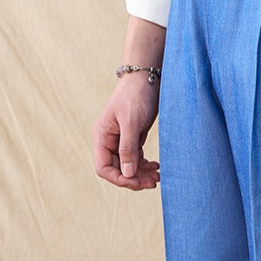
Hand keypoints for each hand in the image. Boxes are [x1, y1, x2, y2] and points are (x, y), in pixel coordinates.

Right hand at [93, 74, 160, 190]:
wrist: (146, 78)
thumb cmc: (135, 96)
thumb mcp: (131, 122)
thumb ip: (128, 148)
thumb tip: (127, 173)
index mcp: (101, 137)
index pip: (103, 168)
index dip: (119, 179)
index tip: (137, 182)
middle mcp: (109, 141)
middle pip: (118, 170)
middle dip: (134, 178)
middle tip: (154, 182)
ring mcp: (121, 140)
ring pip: (129, 166)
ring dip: (142, 173)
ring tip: (158, 176)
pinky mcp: (133, 137)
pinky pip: (137, 158)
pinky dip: (146, 165)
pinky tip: (157, 166)